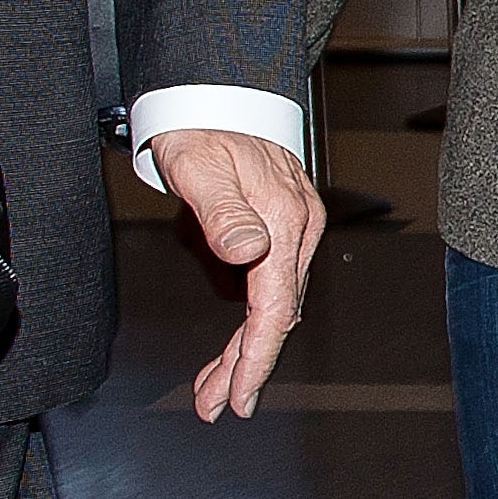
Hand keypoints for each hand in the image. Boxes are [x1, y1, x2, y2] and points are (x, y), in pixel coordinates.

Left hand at [149, 130, 325, 421]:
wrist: (216, 92)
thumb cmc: (203, 127)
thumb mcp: (200, 167)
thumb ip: (223, 213)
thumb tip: (245, 251)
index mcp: (283, 223)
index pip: (273, 308)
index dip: (256, 358)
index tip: (238, 395)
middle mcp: (297, 232)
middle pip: (275, 317)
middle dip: (245, 367)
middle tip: (214, 406)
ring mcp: (292, 231)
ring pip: (271, 308)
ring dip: (243, 351)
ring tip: (212, 388)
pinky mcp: (281, 230)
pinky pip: (268, 289)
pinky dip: (248, 323)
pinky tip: (227, 344)